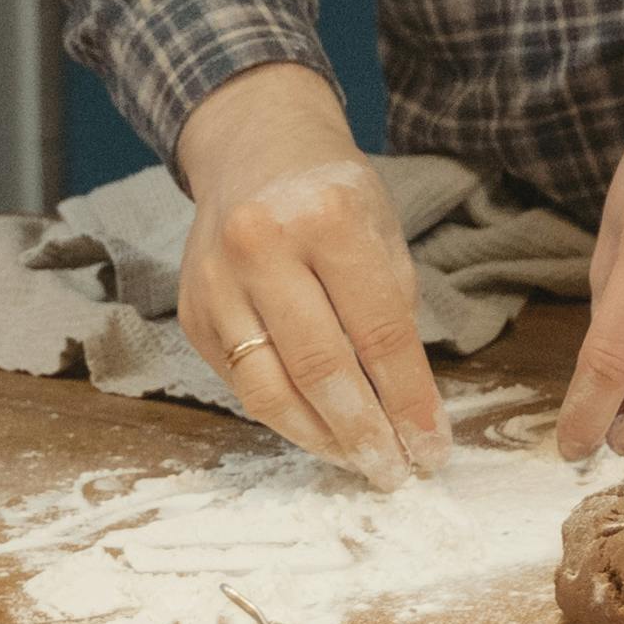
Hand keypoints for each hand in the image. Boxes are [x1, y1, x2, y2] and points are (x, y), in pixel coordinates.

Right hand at [171, 64, 446, 488]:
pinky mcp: (191, 314)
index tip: (433, 448)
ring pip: (268, 388)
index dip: (409, 399)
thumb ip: (392, 312)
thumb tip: (408, 408)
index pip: (379, 331)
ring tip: (357, 462)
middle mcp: (261, 248)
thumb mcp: (383, 232)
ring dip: (319, 438)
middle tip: (393, 472)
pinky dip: (283, 415)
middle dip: (363, 432)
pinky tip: (317, 429)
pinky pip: (240, 383)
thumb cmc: (334, 196)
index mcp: (327, 220)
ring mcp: (216, 283)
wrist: (254, 151)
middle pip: (319, 367)